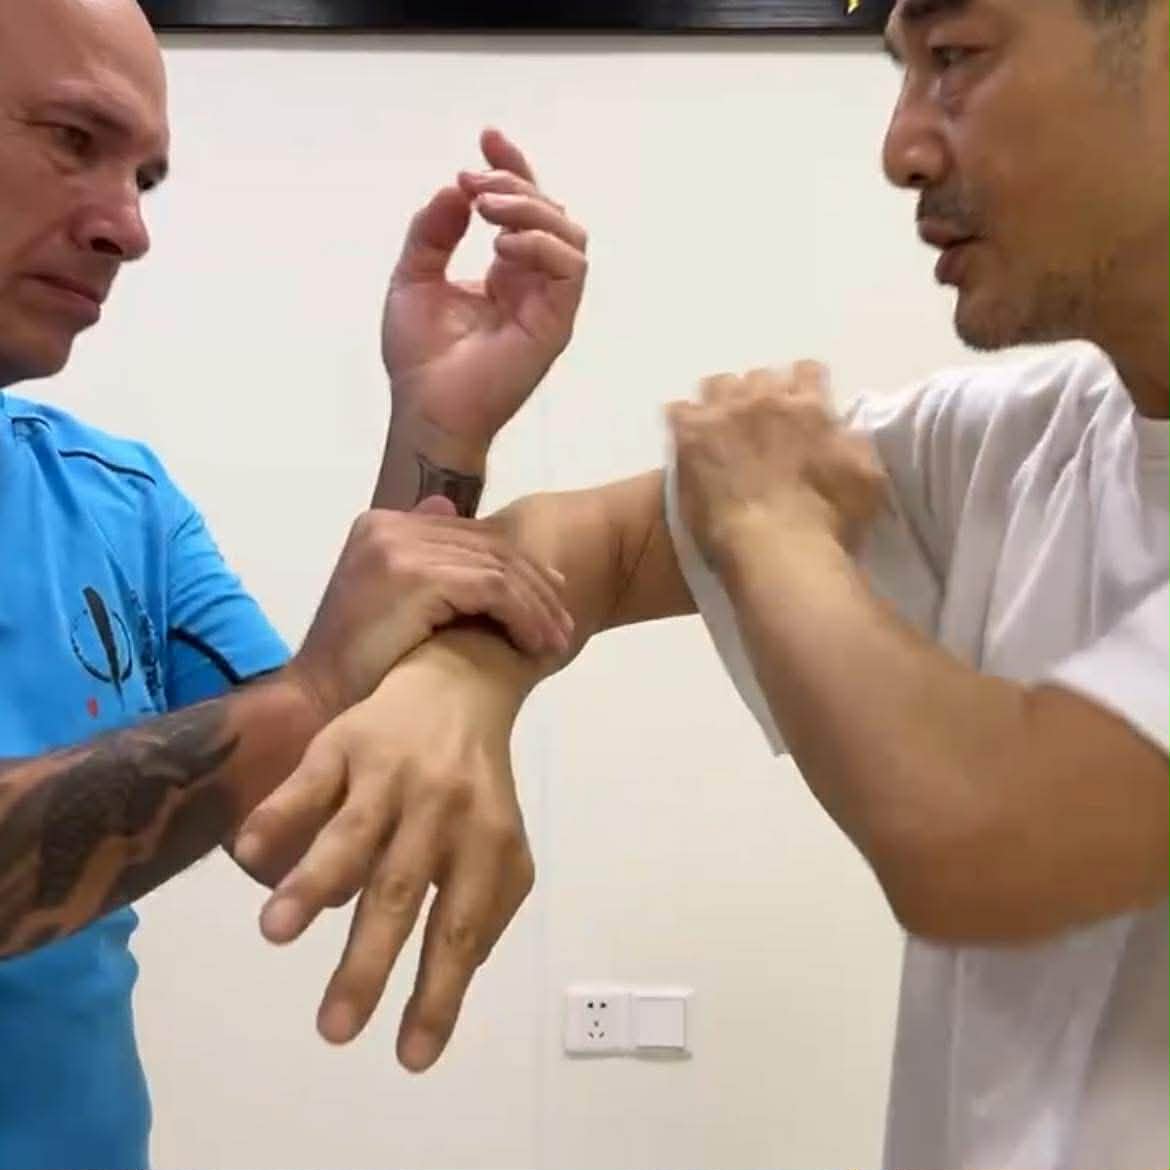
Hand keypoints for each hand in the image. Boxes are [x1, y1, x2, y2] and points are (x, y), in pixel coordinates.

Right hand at [233, 636, 530, 1070]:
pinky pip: (309, 782)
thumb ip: (484, 908)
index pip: (461, 928)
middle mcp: (440, 808)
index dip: (438, 993)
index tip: (409, 1057)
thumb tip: (452, 976)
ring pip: (352, 833)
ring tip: (276, 935)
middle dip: (367, 963)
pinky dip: (278, 816)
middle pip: (402, 891)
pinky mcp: (346, 743)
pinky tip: (250, 853)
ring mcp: (391, 773)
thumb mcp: (502, 845)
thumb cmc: (473, 789)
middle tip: (334, 1029)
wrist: (458, 686)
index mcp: (486, 840)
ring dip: (313, 884)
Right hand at [290, 499, 571, 719]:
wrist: (317, 704)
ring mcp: (399, 547)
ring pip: (498, 568)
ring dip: (536, 607)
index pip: (471, 535)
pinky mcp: (414, 576)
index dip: (518, 566)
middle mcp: (388, 526)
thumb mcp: (391, 604)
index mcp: (381, 526)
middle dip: (536, 586)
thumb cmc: (358, 666)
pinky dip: (522, 616)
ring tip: (557, 640)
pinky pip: (493, 589)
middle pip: (489, 546)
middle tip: (565, 623)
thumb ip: (422, 561)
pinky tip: (537, 644)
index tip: (553, 598)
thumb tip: (447, 509)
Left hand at [383, 128, 587, 451]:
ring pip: (570, 234)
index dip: (511, 168)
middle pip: (551, 211)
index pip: (522, 209)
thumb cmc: (419, 357)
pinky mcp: (556, 323)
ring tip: (487, 213)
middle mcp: (532, 283)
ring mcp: (548, 303)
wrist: (425, 407)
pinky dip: (540, 245)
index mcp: (504, 272)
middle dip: (515, 184)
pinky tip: (501, 248)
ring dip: (531, 210)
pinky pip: (571, 268)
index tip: (487, 137)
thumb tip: (457, 186)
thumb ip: (433, 231)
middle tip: (474, 186)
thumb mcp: (413, 277)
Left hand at [667, 362, 887, 564]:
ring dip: (721, 401)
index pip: (807, 371)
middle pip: (760, 377)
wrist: (777, 548)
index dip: (804, 386)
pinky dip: (684, 420)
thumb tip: (842, 431)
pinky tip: (687, 439)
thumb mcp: (867, 479)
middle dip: (761, 396)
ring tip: (720, 428)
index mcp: (809, 406)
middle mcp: (766, 399)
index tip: (801, 404)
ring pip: (718, 384)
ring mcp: (724, 414)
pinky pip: (678, 410)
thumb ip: (855, 444)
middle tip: (759, 426)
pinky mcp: (690, 436)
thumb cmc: (829, 523)